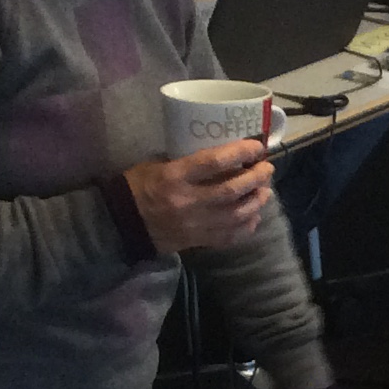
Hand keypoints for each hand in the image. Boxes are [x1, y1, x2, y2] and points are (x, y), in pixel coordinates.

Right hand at [123, 140, 272, 252]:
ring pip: (236, 214)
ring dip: (256, 202)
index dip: (240, 152)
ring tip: (265, 191)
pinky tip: (254, 217)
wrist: (122, 225)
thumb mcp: (157, 165)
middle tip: (267, 169)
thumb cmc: (138, 187)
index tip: (257, 146)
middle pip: (233, 189)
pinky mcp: (197, 241)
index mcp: (175, 177)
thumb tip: (220, 156)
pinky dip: (246, 227)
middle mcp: (188, 201)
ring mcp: (194, 224)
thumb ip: (187, 161)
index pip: (214, 162)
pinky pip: (229, 236)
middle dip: (256, 177)